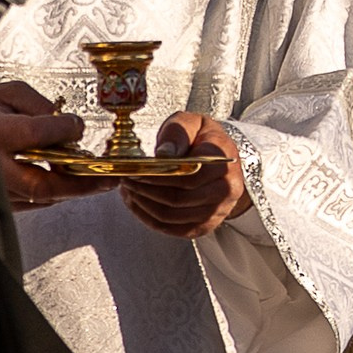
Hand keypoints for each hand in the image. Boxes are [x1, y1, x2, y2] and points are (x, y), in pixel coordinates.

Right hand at [0, 74, 84, 208]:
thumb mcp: (3, 93)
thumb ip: (36, 103)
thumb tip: (65, 124)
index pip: (36, 134)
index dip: (63, 130)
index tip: (77, 125)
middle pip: (41, 183)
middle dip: (79, 183)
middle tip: (106, 179)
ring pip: (39, 197)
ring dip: (70, 190)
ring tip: (95, 181)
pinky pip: (30, 202)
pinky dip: (53, 193)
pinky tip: (67, 183)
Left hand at [121, 111, 245, 237]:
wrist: (221, 159)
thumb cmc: (201, 138)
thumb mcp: (191, 122)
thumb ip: (177, 133)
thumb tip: (164, 154)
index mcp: (224, 161)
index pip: (189, 176)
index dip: (158, 177)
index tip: (135, 172)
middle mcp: (227, 189)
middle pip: (179, 199)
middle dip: (146, 192)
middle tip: (126, 181)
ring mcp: (218, 210)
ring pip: (173, 217)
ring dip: (144, 207)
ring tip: (129, 191)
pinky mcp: (206, 225)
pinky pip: (174, 229)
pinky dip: (150, 219)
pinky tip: (138, 205)